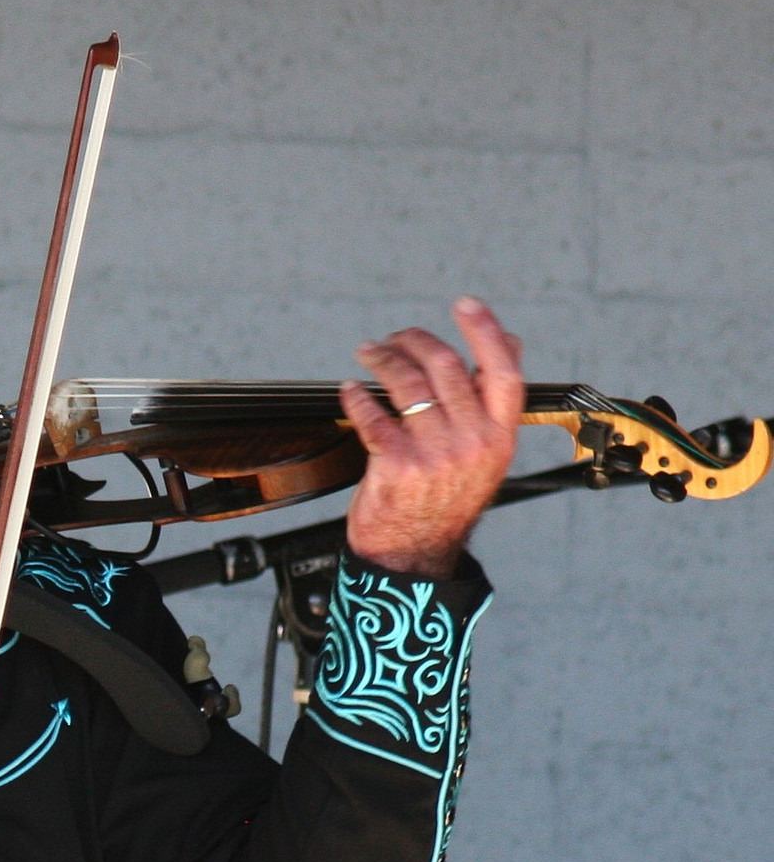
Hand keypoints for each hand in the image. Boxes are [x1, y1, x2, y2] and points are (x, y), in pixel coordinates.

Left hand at [339, 296, 525, 578]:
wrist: (415, 556)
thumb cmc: (444, 503)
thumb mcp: (485, 455)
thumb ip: (492, 403)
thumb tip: (510, 342)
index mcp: (500, 436)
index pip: (503, 371)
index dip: (486, 330)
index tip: (465, 305)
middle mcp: (473, 442)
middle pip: (445, 367)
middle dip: (414, 342)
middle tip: (393, 339)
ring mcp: (436, 453)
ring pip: (408, 384)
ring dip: (383, 359)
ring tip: (369, 353)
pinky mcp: (397, 464)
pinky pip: (374, 415)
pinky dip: (358, 395)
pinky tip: (351, 389)